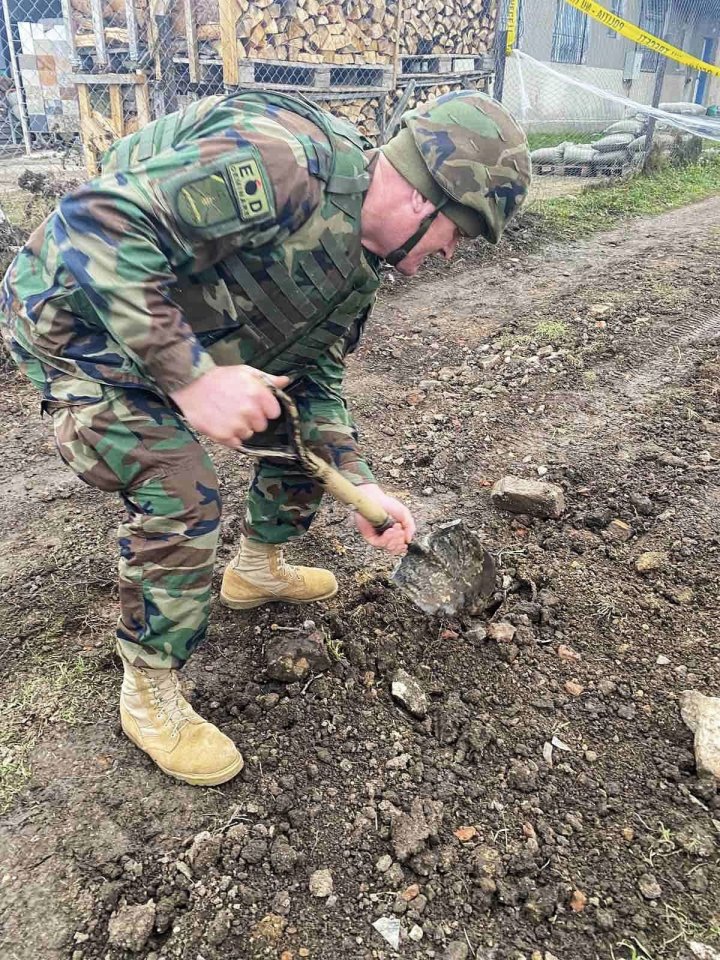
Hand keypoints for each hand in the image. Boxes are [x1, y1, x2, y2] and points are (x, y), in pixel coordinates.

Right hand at [170, 365, 289, 446]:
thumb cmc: (217, 379)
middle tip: (238, 410)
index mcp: (257, 393)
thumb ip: (266, 379)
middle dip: (253, 420)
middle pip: (262, 426)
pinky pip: (236, 443)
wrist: (188, 388)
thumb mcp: (243, 372)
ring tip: (227, 415)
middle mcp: (250, 410)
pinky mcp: (224, 436)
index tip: (256, 406)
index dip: (266, 410)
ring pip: (249, 434)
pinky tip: (221, 423)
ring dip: (241, 428)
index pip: (275, 412)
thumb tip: (286, 381)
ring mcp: (237, 425)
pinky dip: (230, 436)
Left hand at [354, 483, 415, 555]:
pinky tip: (389, 530)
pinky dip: (387, 538)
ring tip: (395, 527)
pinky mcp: (370, 537)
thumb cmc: (388, 504)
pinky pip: (380, 543)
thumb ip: (410, 527)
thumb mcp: (404, 515)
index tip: (406, 540)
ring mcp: (378, 538)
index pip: (399, 548)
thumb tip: (409, 540)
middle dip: (400, 540)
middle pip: (395, 549)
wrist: (375, 498)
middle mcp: (386, 538)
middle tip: (401, 530)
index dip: (403, 547)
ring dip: (395, 539)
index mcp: (394, 534)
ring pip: (389, 547)